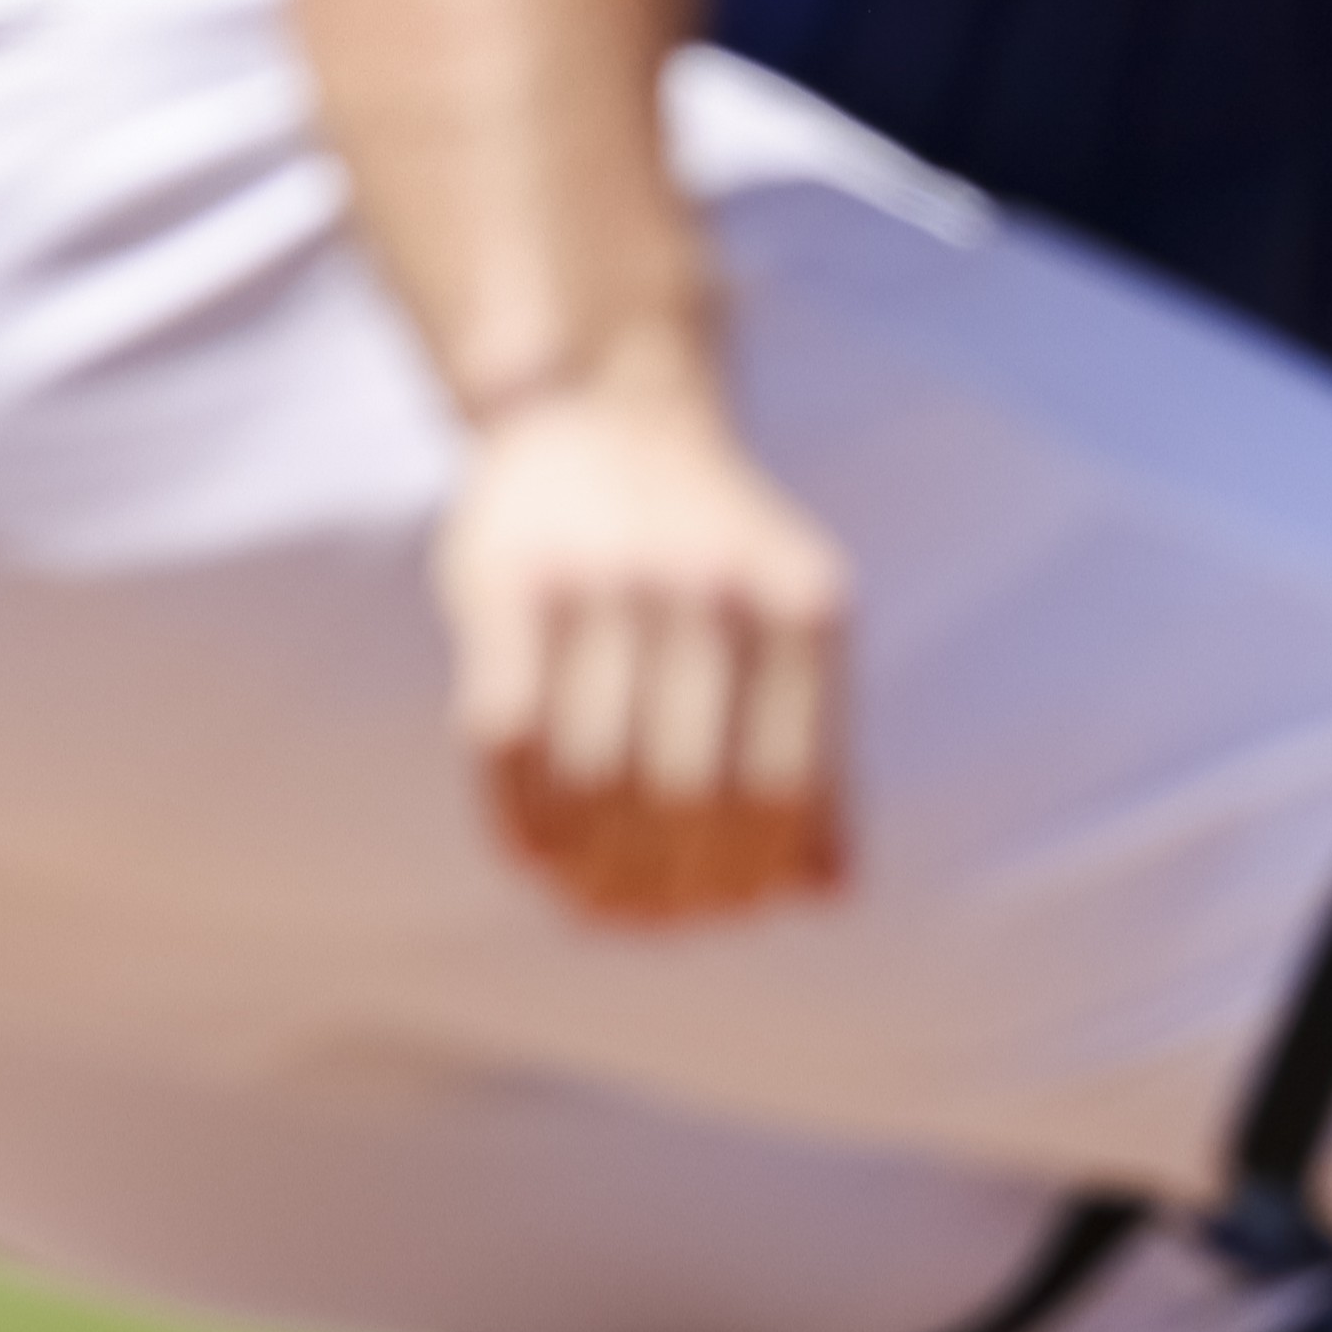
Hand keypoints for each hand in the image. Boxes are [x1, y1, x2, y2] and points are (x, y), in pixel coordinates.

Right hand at [434, 367, 848, 926]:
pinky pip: (506, 737)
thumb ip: (817, 745)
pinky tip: (528, 849)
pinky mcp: (507, 582)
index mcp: (800, 606)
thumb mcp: (792, 622)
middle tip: (636, 920)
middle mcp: (709, 588)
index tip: (715, 914)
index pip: (784, 789)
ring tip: (583, 899)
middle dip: (660, 885)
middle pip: (686, 796)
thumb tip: (825, 893)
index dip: (745, 875)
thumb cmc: (709, 552)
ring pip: (593, 778)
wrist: (602, 412)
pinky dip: (516, 815)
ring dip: (584, 867)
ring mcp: (604, 580)